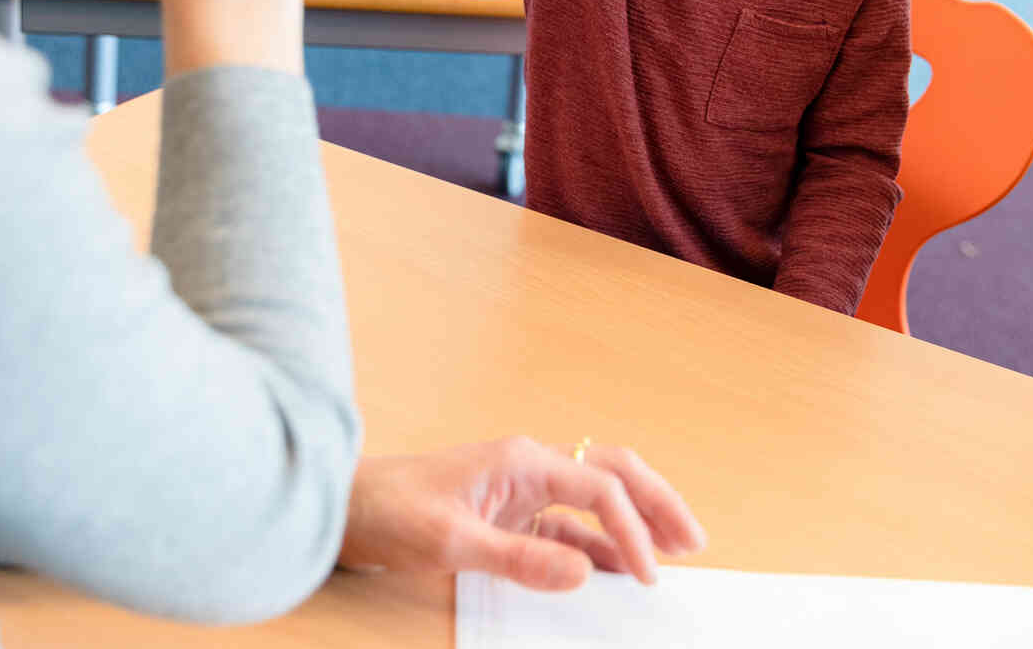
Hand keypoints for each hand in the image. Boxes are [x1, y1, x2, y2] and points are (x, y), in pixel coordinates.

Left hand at [340, 438, 707, 591]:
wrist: (339, 508)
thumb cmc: (386, 510)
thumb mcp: (450, 542)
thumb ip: (519, 558)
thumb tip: (584, 572)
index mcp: (521, 460)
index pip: (597, 489)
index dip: (631, 530)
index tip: (649, 572)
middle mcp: (528, 467)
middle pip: (612, 473)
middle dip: (657, 503)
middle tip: (694, 539)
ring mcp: (520, 490)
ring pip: (596, 497)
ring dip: (636, 520)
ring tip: (675, 548)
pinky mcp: (508, 514)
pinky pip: (568, 525)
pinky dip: (600, 544)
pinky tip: (618, 567)